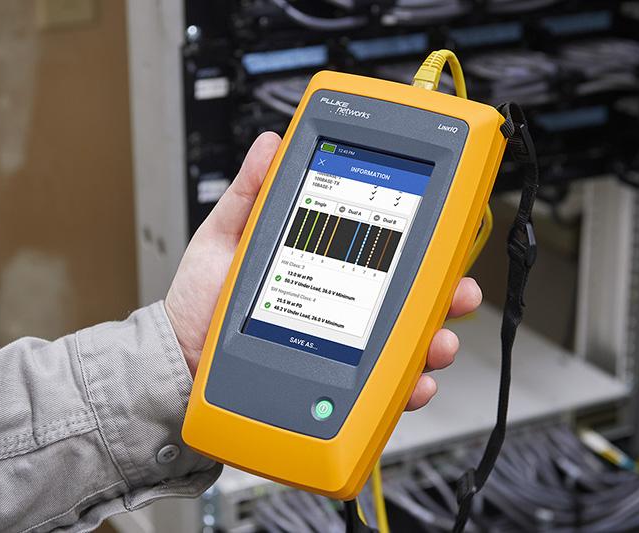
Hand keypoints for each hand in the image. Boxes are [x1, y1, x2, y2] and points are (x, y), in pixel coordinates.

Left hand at [165, 133, 481, 410]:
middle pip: (407, 293)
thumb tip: (272, 144)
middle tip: (457, 290)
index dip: (420, 236)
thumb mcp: (227, 235)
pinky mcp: (337, 378)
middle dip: (445, 292)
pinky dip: (408, 384)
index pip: (383, 245)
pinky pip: (381, 384)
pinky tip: (416, 380)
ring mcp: (344, 341)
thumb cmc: (203, 297)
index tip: (442, 226)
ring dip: (436, 338)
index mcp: (325, 259)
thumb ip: (252, 191)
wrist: (180, 358)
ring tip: (439, 341)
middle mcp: (343, 300)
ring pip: (405, 340)